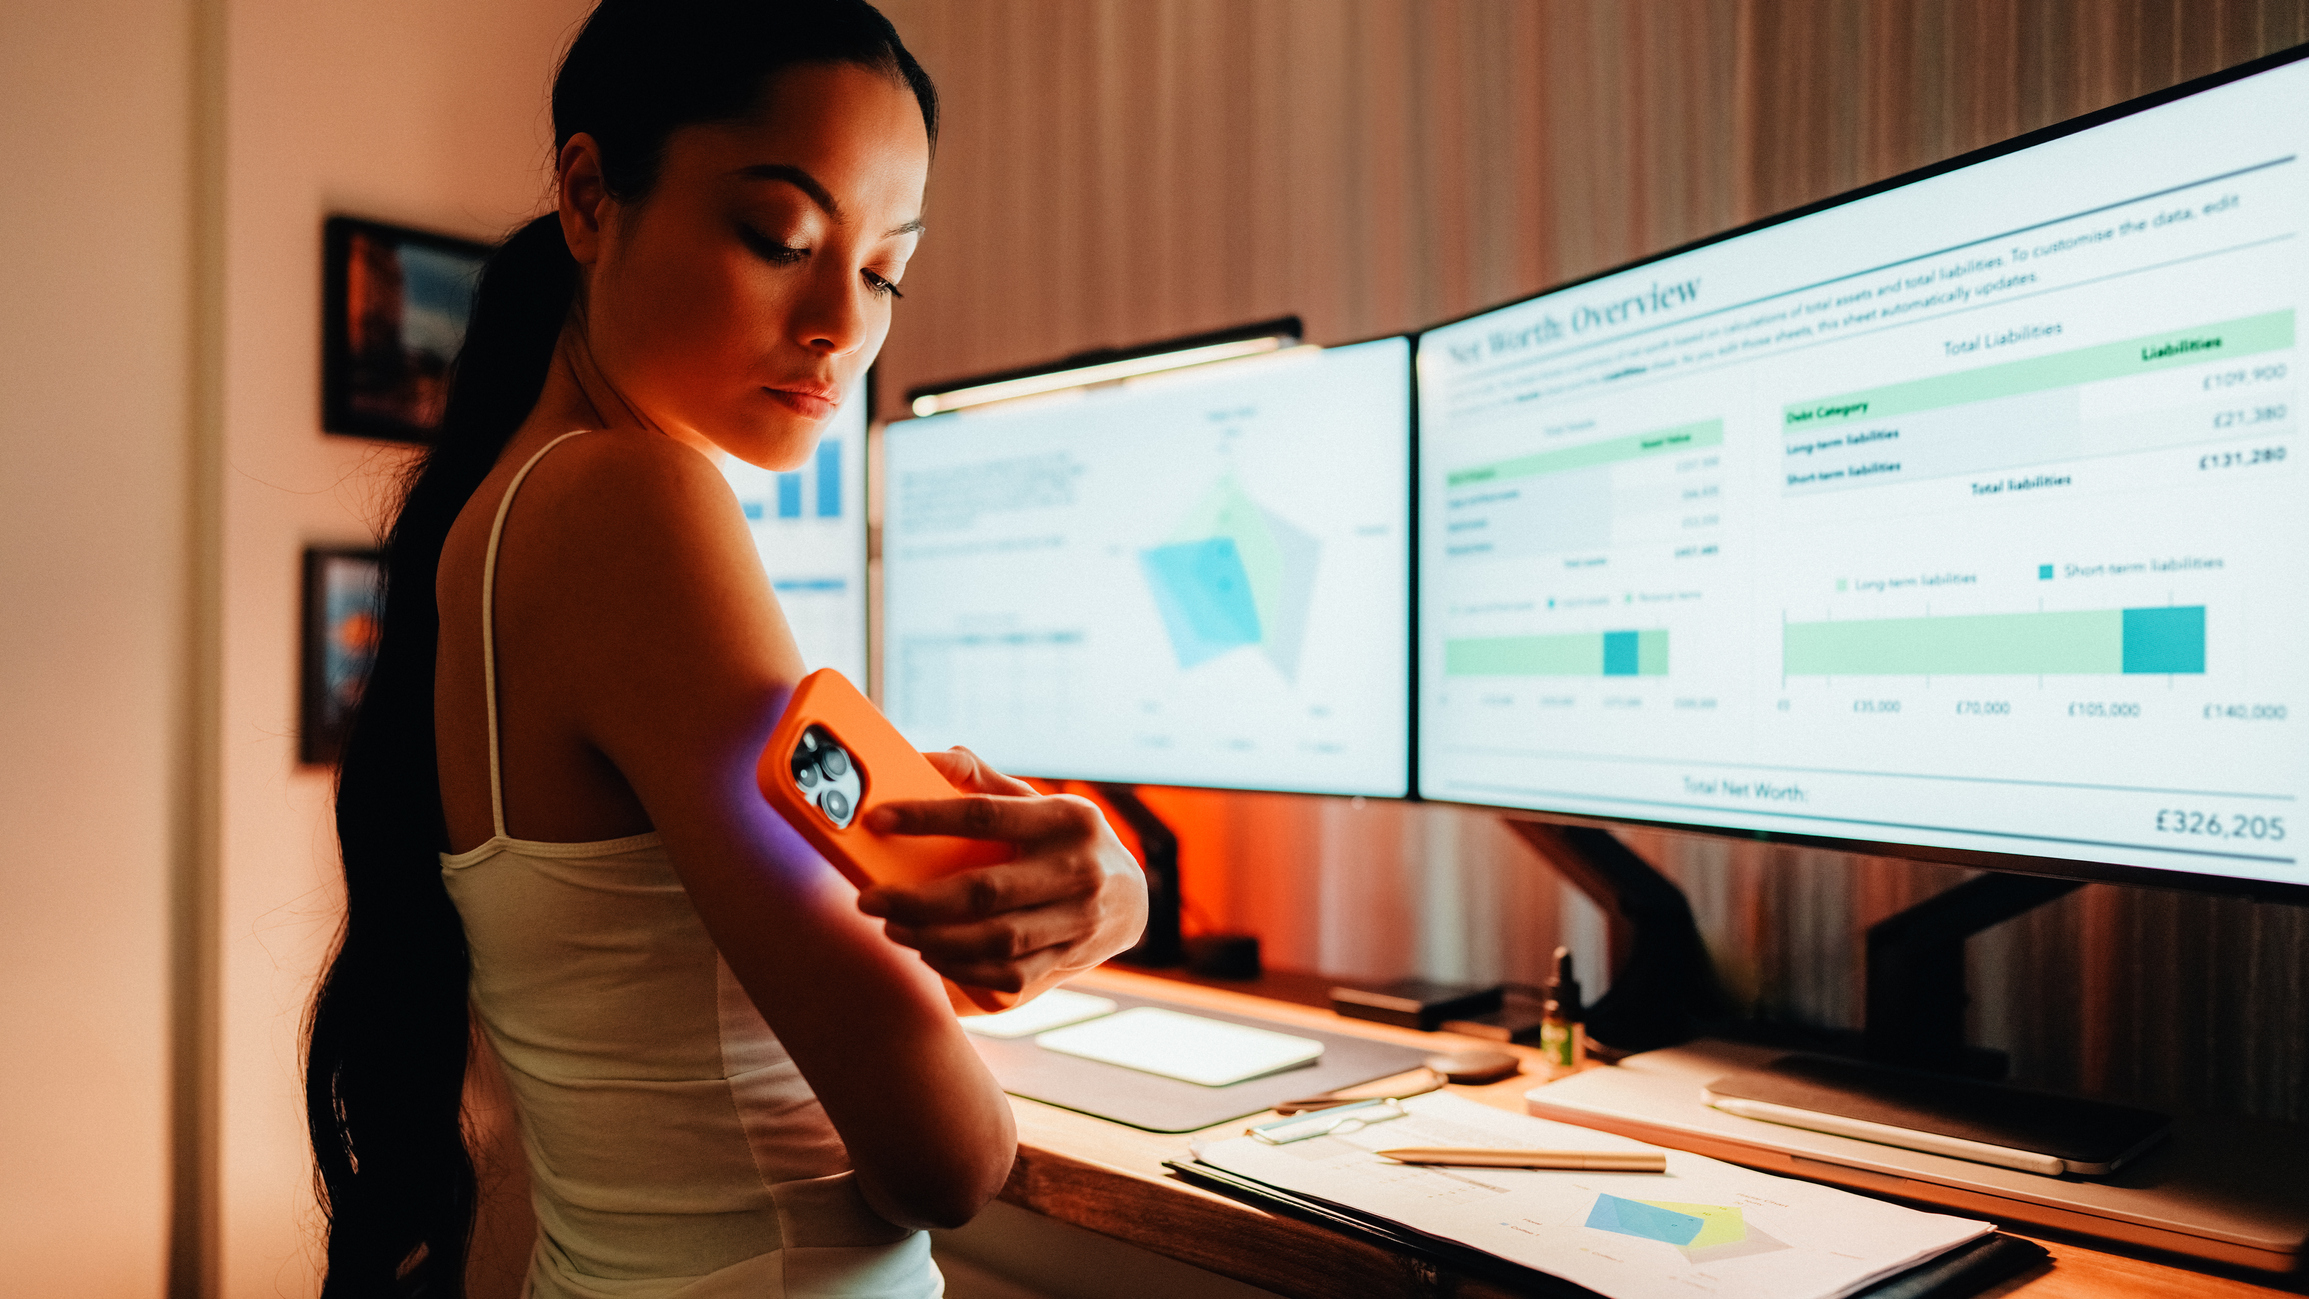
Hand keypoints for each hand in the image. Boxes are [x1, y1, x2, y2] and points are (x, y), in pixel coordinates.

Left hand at [857, 748, 1147, 1001]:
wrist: (1132, 900)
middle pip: (985, 891)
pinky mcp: (1072, 958)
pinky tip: (930, 955)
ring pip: (995, 940)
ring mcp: (1080, 920)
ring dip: (933, 940)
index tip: (878, 819)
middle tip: (870, 900)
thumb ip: (985, 781)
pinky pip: (1008, 975)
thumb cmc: (1067, 842)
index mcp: (1065, 819)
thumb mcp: (1040, 803)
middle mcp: (1078, 869)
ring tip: (894, 928)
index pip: (986, 815)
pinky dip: (962, 970)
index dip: (928, 817)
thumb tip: (929, 758)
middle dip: (917, 900)